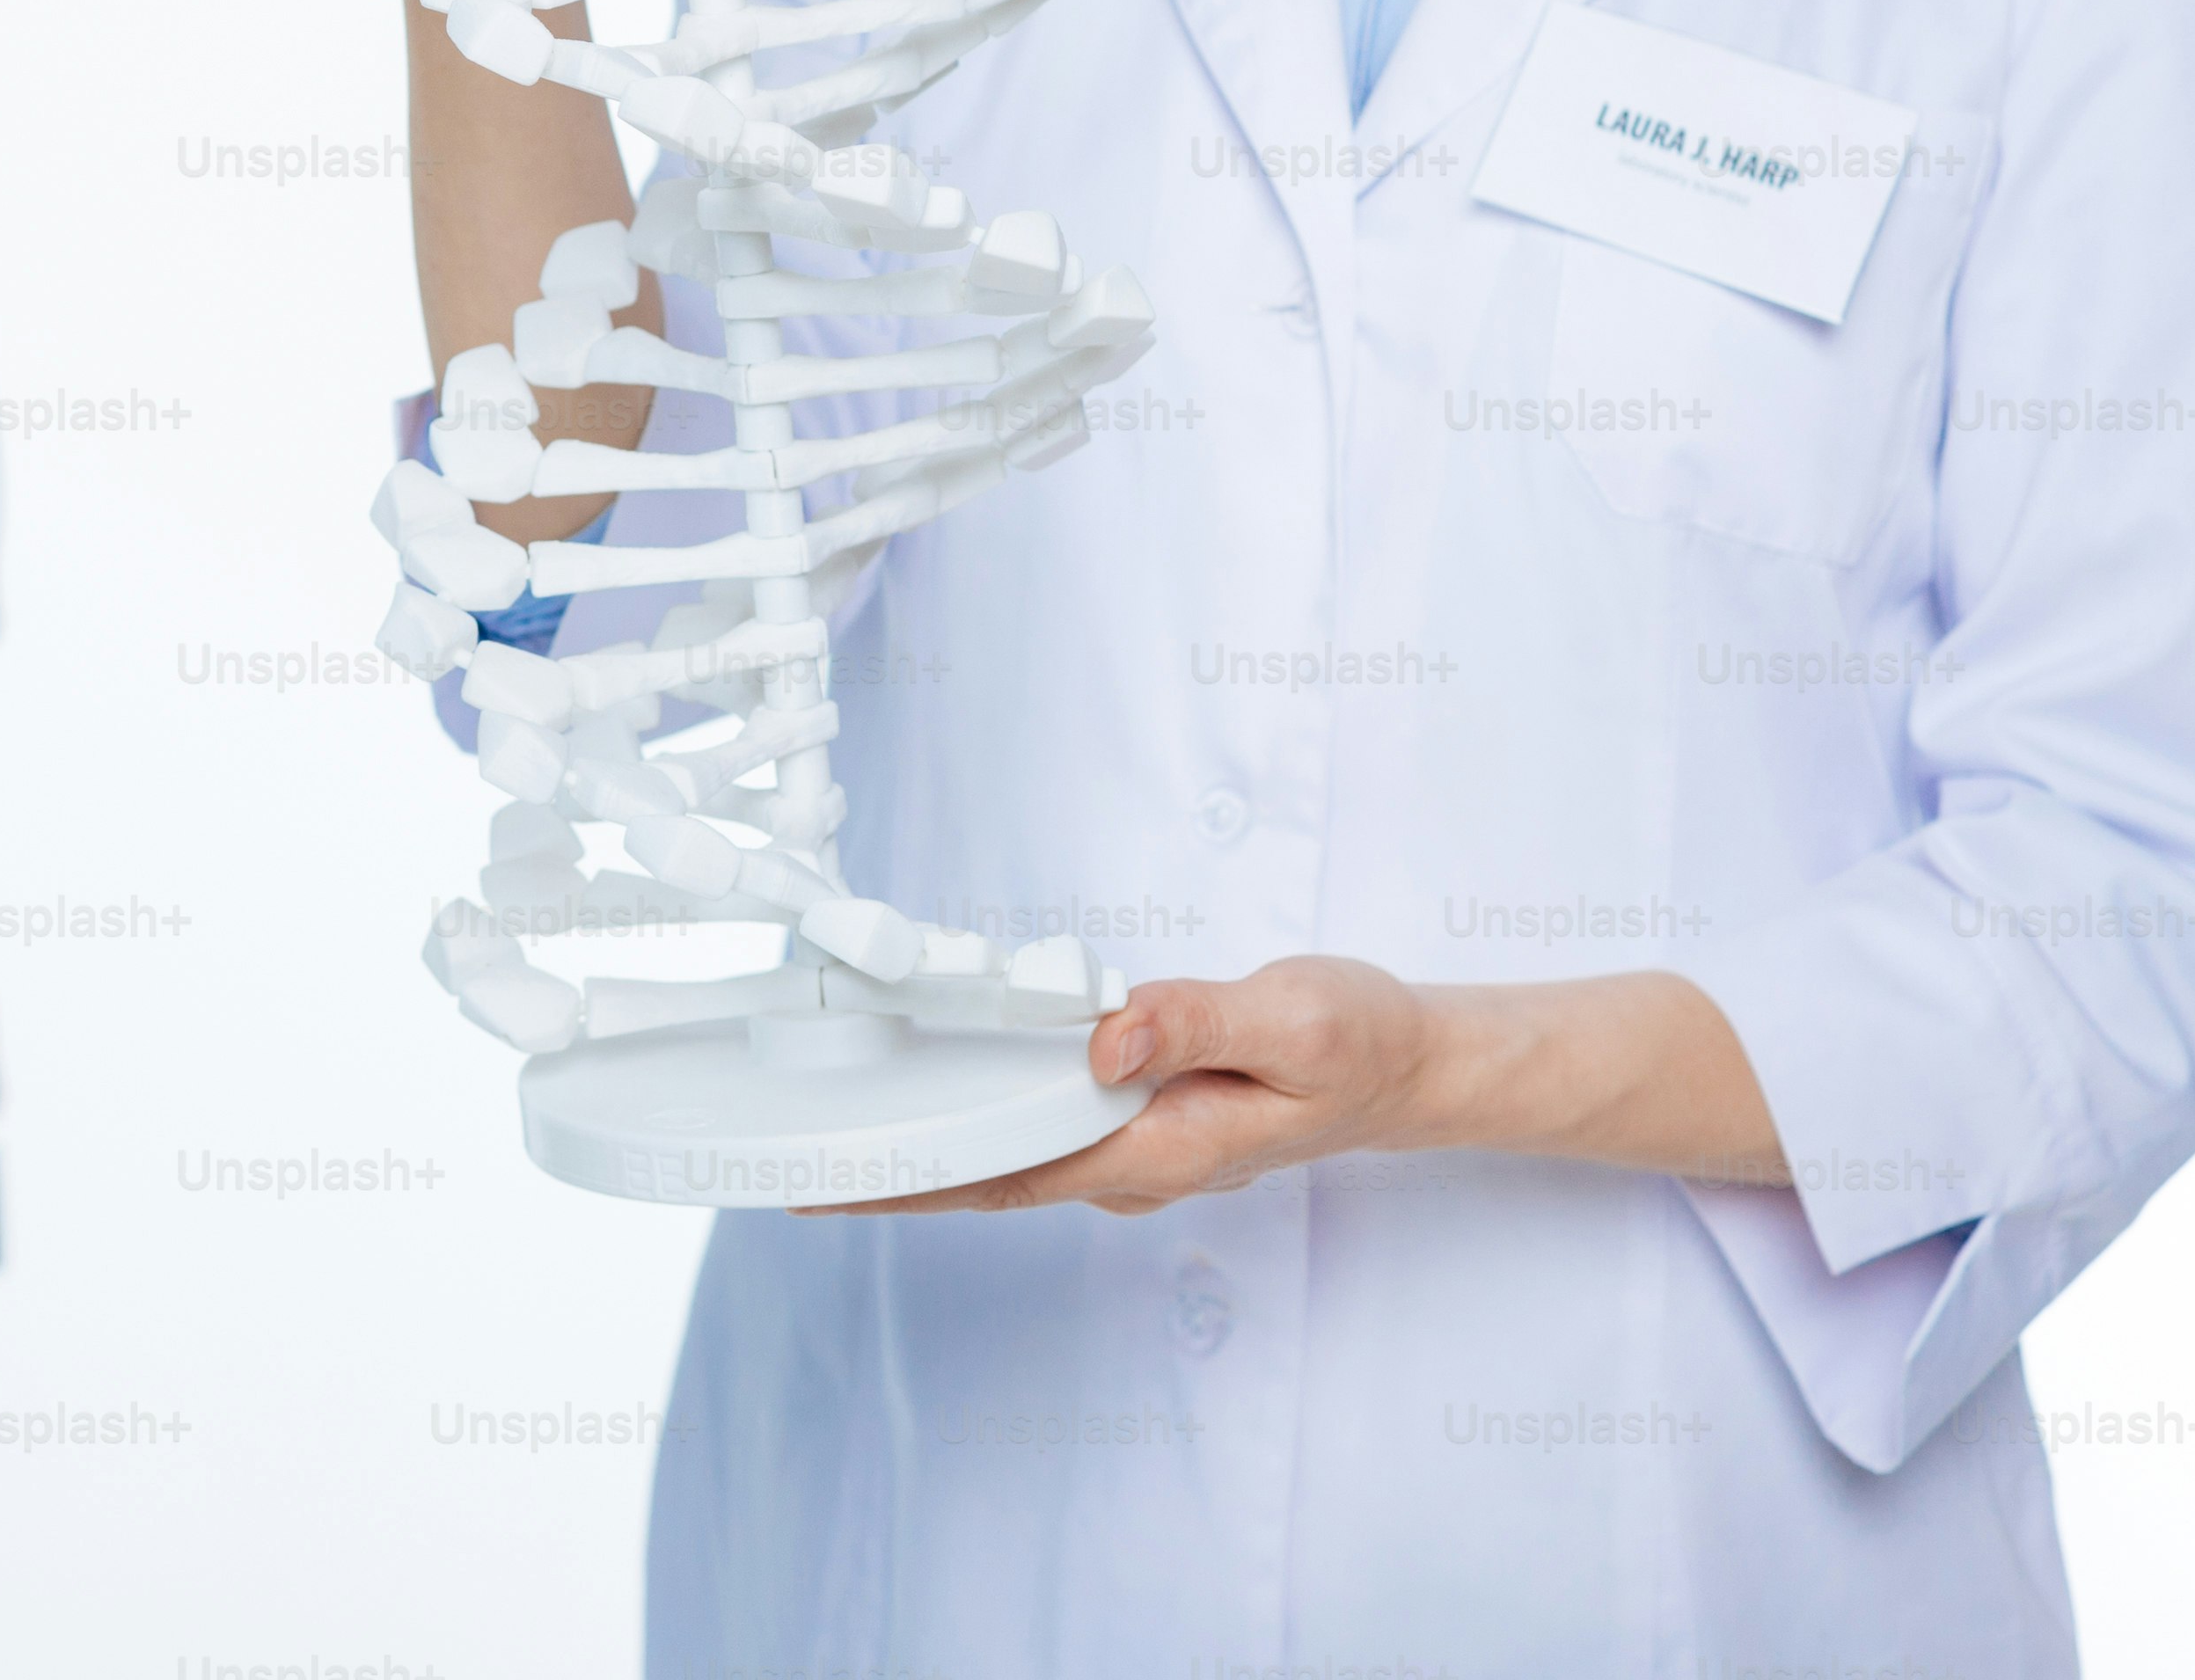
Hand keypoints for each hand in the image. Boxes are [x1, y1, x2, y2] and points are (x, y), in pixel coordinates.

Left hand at [810, 961, 1788, 1216]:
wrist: (1416, 1065)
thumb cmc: (1359, 1039)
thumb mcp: (1292, 1014)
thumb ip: (1193, 1020)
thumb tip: (1100, 1036)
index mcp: (1157, 1147)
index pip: (1003, 1171)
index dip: (906, 1176)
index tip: (818, 1177)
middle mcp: (1132, 1165)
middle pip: (982, 1179)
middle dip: (883, 1173)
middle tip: (778, 1157)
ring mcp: (1133, 1152)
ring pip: (1004, 1159)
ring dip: (921, 1151)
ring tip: (826, 1131)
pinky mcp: (1138, 1124)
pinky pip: (1036, 1133)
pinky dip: (974, 1121)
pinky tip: (932, 1098)